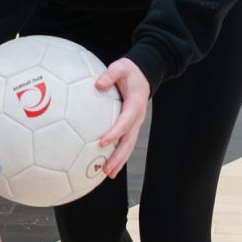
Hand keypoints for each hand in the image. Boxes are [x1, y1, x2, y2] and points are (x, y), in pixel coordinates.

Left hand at [94, 58, 149, 179]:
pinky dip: (119, 155)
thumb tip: (97, 83)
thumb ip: (110, 74)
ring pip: (129, 145)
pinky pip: (125, 142)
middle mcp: (137, 117)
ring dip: (119, 161)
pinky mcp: (131, 125)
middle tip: (106, 169)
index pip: (125, 122)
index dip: (115, 133)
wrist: (144, 74)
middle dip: (118, 157)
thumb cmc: (129, 71)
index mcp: (135, 104)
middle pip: (129, 141)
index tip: (103, 142)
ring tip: (108, 174)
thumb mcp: (121, 66)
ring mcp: (135, 123)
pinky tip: (108, 165)